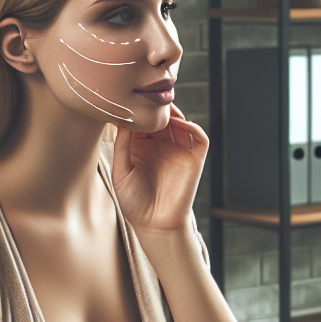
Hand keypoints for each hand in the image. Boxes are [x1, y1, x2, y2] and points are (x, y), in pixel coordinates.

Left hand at [111, 105, 208, 234]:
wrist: (155, 223)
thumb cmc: (134, 202)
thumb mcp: (122, 171)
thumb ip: (123, 145)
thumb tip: (124, 120)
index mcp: (141, 146)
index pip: (141, 120)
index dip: (135, 110)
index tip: (126, 101)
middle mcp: (161, 145)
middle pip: (161, 117)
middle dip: (155, 107)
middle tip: (146, 98)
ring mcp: (179, 151)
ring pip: (180, 122)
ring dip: (173, 113)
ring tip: (161, 110)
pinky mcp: (194, 159)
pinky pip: (199, 137)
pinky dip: (192, 127)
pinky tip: (179, 124)